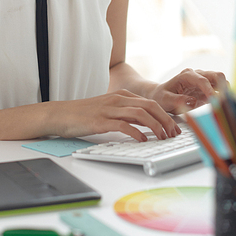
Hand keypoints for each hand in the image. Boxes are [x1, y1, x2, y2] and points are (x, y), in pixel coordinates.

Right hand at [52, 89, 181, 141]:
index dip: (166, 115)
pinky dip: (136, 132)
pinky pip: (123, 125)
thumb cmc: (85, 114)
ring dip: (155, 126)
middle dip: (166, 120)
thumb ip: (127, 114)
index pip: (151, 103)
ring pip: (140, 114)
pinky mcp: (100, 121)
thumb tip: (147, 125)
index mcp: (122, 96)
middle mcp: (118, 100)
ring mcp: (109, 109)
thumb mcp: (109, 110)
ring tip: (162, 137)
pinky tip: (143, 139)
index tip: (175, 127)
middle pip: (150, 106)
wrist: (60, 114)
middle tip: (174, 134)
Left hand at [149, 68, 227, 114]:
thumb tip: (192, 101)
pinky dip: (223, 98)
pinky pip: (219, 92)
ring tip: (225, 105)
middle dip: (223, 87)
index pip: (203, 80)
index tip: (214, 100)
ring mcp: (204, 82)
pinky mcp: (207, 91)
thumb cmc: (161, 97)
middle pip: (217, 76)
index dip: (210, 90)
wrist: (160, 97)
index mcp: (186, 75)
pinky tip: (223, 107)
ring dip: (225, 92)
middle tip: (224, 101)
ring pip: (221, 82)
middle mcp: (197, 75)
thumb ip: (177, 100)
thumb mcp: (165, 100)